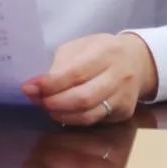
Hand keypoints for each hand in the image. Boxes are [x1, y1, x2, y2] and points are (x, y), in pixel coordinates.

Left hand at [22, 33, 157, 125]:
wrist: (137, 61)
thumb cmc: (102, 51)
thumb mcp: (81, 47)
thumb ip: (60, 65)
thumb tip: (36, 86)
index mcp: (106, 51)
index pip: (76, 72)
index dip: (51, 83)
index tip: (30, 87)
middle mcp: (119, 74)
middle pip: (83, 97)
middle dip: (54, 102)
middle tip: (37, 100)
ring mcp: (124, 95)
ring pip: (89, 114)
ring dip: (62, 114)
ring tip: (47, 107)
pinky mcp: (124, 112)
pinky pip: (95, 120)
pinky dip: (74, 119)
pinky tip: (63, 113)